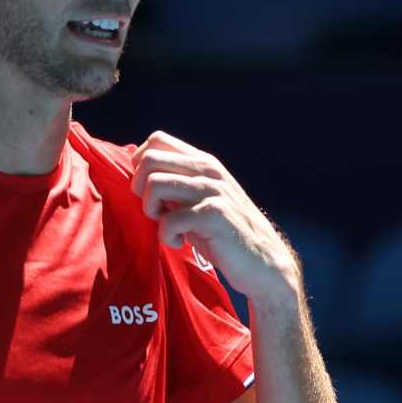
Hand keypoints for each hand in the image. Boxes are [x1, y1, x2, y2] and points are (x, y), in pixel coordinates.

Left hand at [130, 132, 298, 309]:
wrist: (263, 262)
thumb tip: (138, 176)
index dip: (140, 165)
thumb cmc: (225, 234)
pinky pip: (168, 220)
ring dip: (151, 211)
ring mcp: (213, 191)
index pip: (158, 140)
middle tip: (155, 210)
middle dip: (139, 188)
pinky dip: (166, 236)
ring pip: (154, 184)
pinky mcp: (214, 215)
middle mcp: (208, 171)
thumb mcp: (202, 200)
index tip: (149, 192)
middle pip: (149, 160)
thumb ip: (178, 185)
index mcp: (204, 163)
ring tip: (168, 227)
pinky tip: (180, 242)